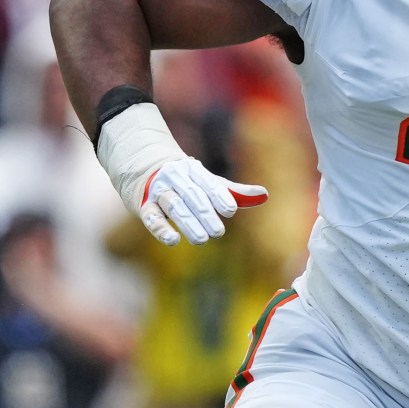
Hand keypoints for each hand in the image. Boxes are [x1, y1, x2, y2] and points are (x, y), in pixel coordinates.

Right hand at [136, 157, 267, 246]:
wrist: (143, 167)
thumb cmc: (187, 180)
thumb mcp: (210, 183)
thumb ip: (235, 192)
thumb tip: (265, 195)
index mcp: (193, 170)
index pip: (208, 183)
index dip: (219, 196)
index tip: (231, 210)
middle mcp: (174, 178)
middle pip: (191, 195)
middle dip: (205, 213)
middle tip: (218, 232)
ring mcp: (159, 191)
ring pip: (174, 206)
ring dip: (188, 222)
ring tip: (202, 239)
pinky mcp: (144, 206)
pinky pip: (152, 217)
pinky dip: (161, 229)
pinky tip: (173, 240)